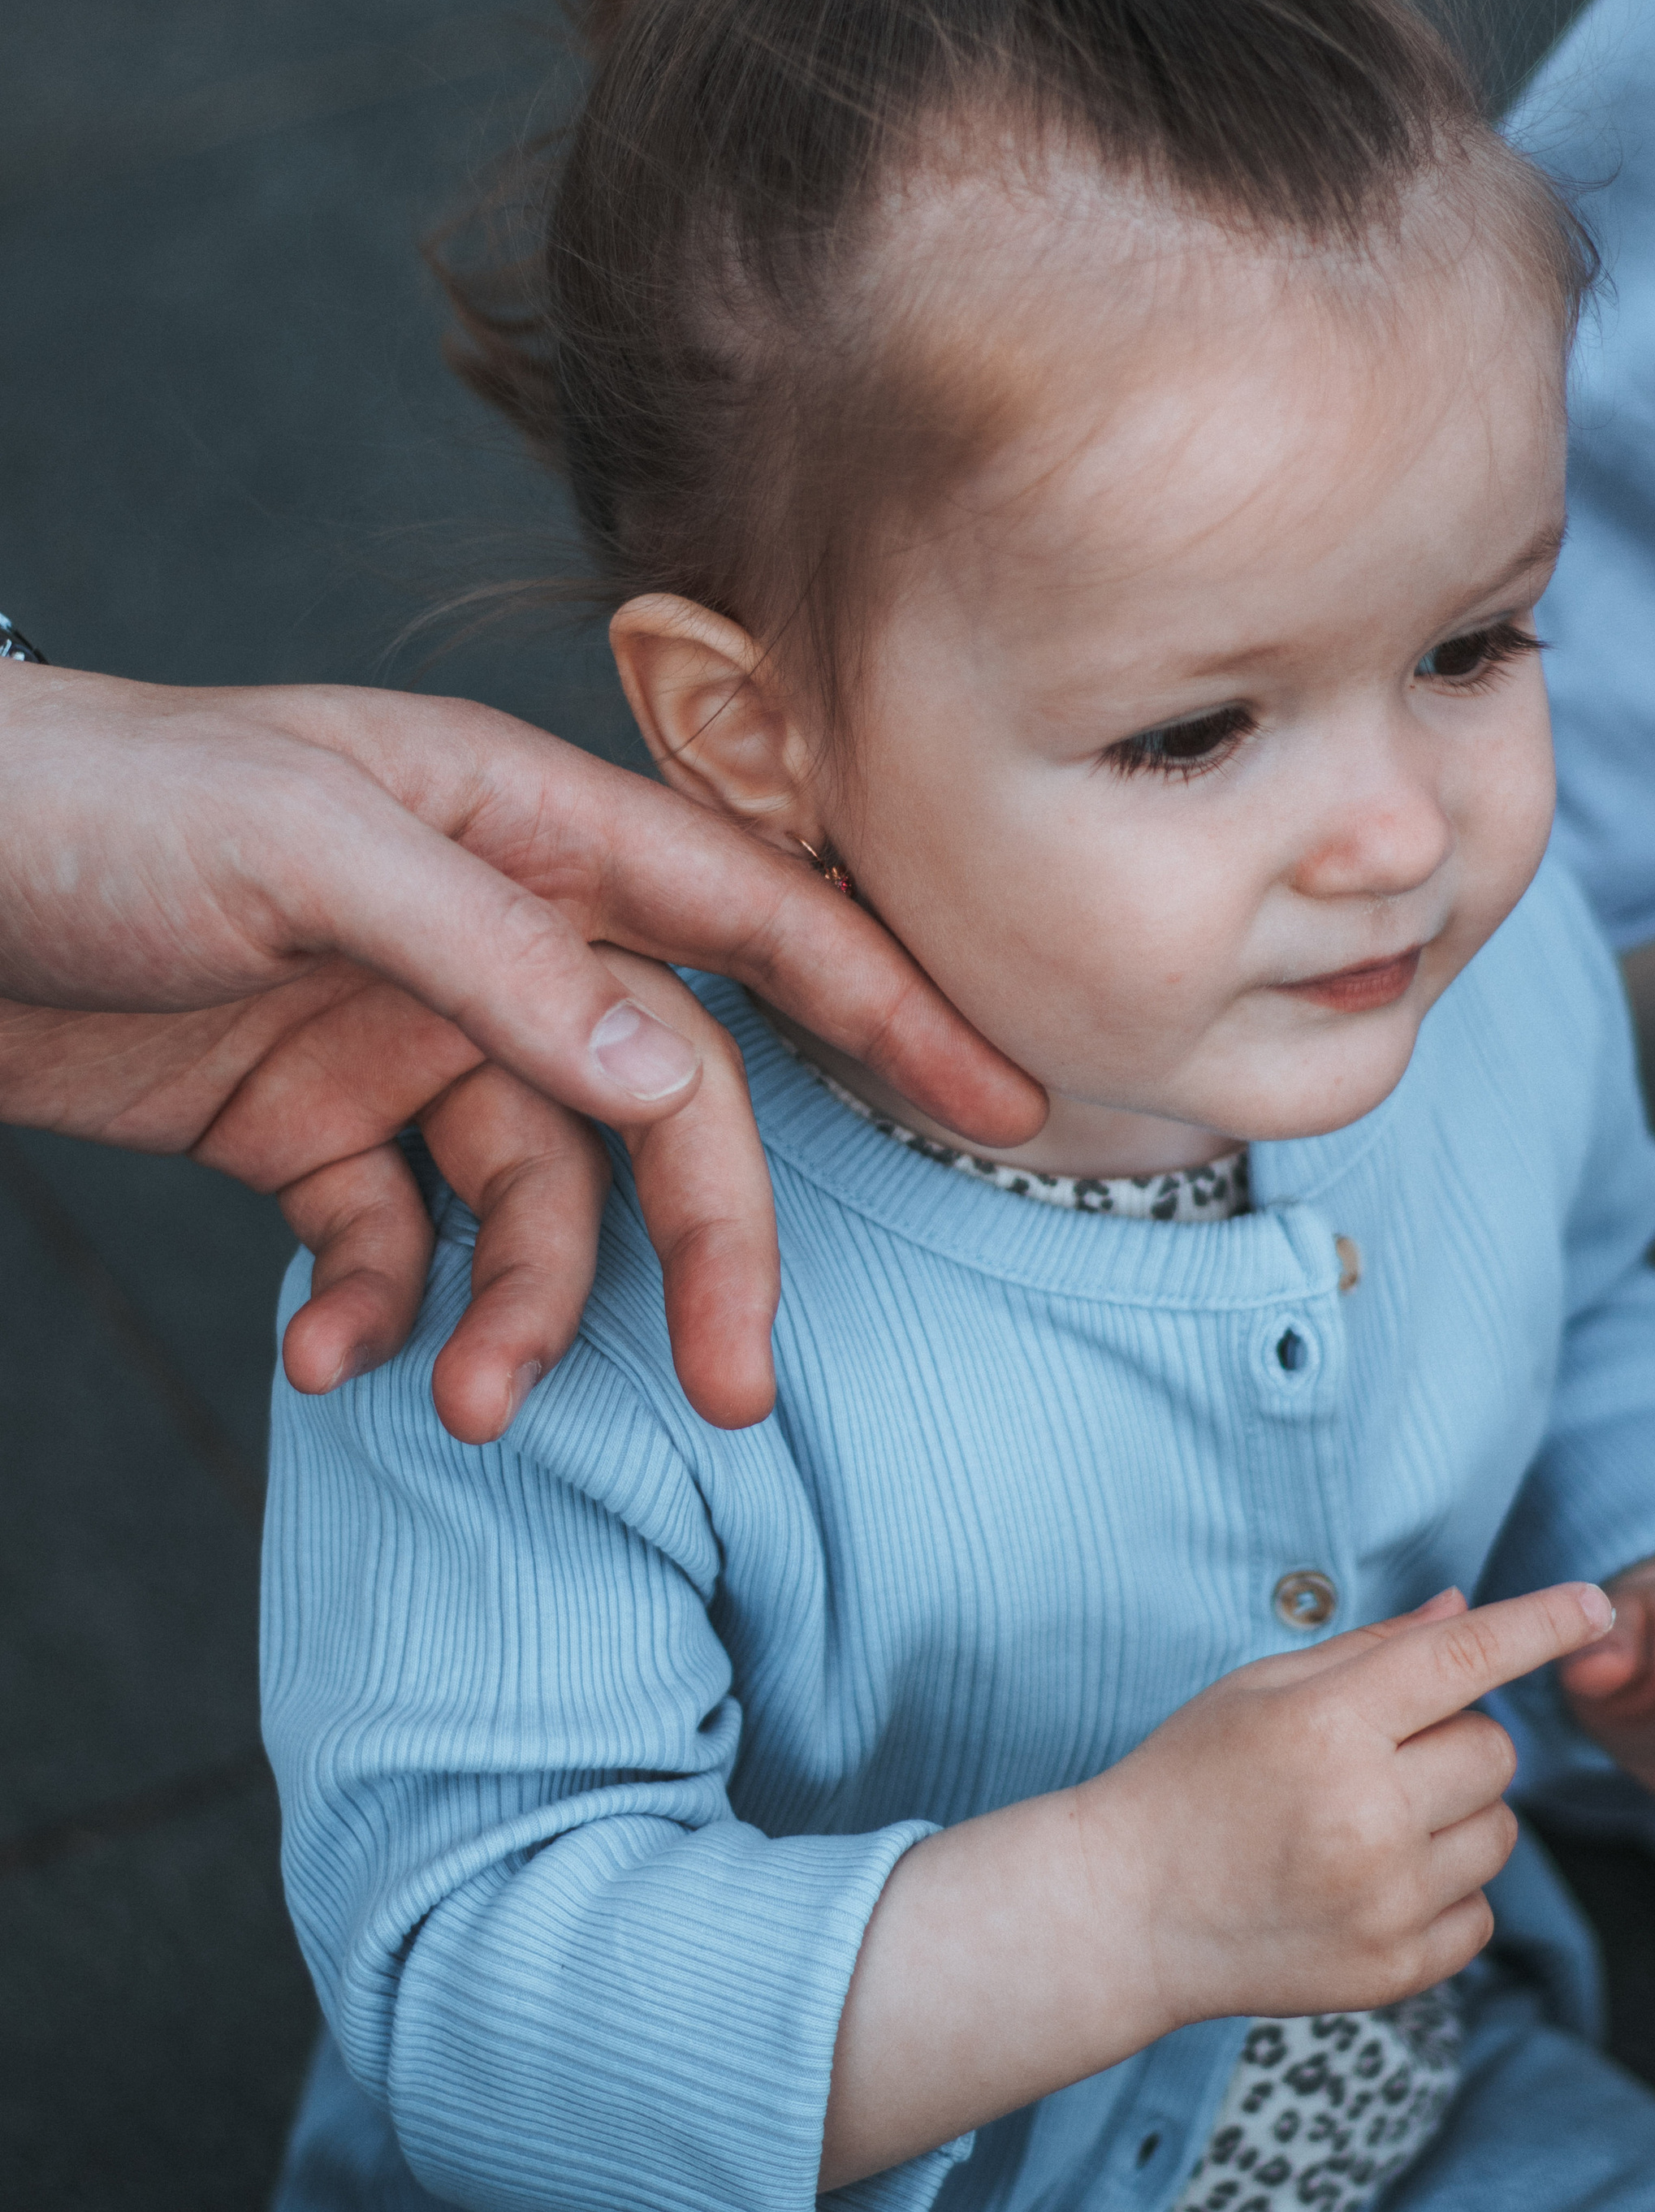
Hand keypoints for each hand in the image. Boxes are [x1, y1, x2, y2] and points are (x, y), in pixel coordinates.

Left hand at [0, 667, 1043, 1431]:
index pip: (743, 915)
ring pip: (531, 1203)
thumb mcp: (308, 855)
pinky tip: (329, 1356)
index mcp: (518, 828)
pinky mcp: (307, 1126)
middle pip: (657, 1104)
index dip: (882, 1004)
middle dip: (702, 1250)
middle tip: (736, 1391)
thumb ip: (502, 958)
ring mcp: (401, 1036)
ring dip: (517, 1314)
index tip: (999, 1104)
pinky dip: (378, 1311)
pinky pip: (392, 1244)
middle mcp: (488, 936)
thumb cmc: (98, 806)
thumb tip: (678, 1069)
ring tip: (458, 1405)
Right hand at [819, 1579, 1614, 2187]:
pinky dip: (1446, 1889)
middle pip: (1495, 1751)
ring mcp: (1385, 1901)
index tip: (1597, 1602)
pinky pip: (1481, 1910)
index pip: (1466, 1657)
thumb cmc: (1190, 1778)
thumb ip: (1374, 1648)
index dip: (1540, 1624)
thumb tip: (1468, 1606)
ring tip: (1373, 1820)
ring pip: (1501, 1831)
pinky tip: (1372, 1880)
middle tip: (1384, 1752)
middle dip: (1458, 1740)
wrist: (1126, 1913)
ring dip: (1459, 1815)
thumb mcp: (1261, 1688)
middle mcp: (1367, 1814)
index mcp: (1329, 1726)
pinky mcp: (1394, 1969)